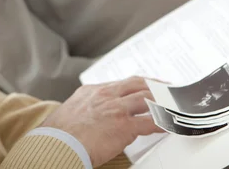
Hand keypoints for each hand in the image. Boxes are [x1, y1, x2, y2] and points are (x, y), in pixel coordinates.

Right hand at [41, 76, 162, 166]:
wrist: (56, 145)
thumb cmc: (59, 134)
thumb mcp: (71, 110)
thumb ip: (86, 107)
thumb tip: (91, 115)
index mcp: (93, 91)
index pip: (123, 82)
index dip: (139, 83)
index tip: (147, 84)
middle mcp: (106, 95)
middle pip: (138, 85)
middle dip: (155, 86)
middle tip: (166, 88)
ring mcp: (116, 109)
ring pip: (147, 99)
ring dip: (162, 101)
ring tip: (172, 104)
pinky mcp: (124, 126)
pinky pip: (150, 122)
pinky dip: (162, 123)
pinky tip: (169, 124)